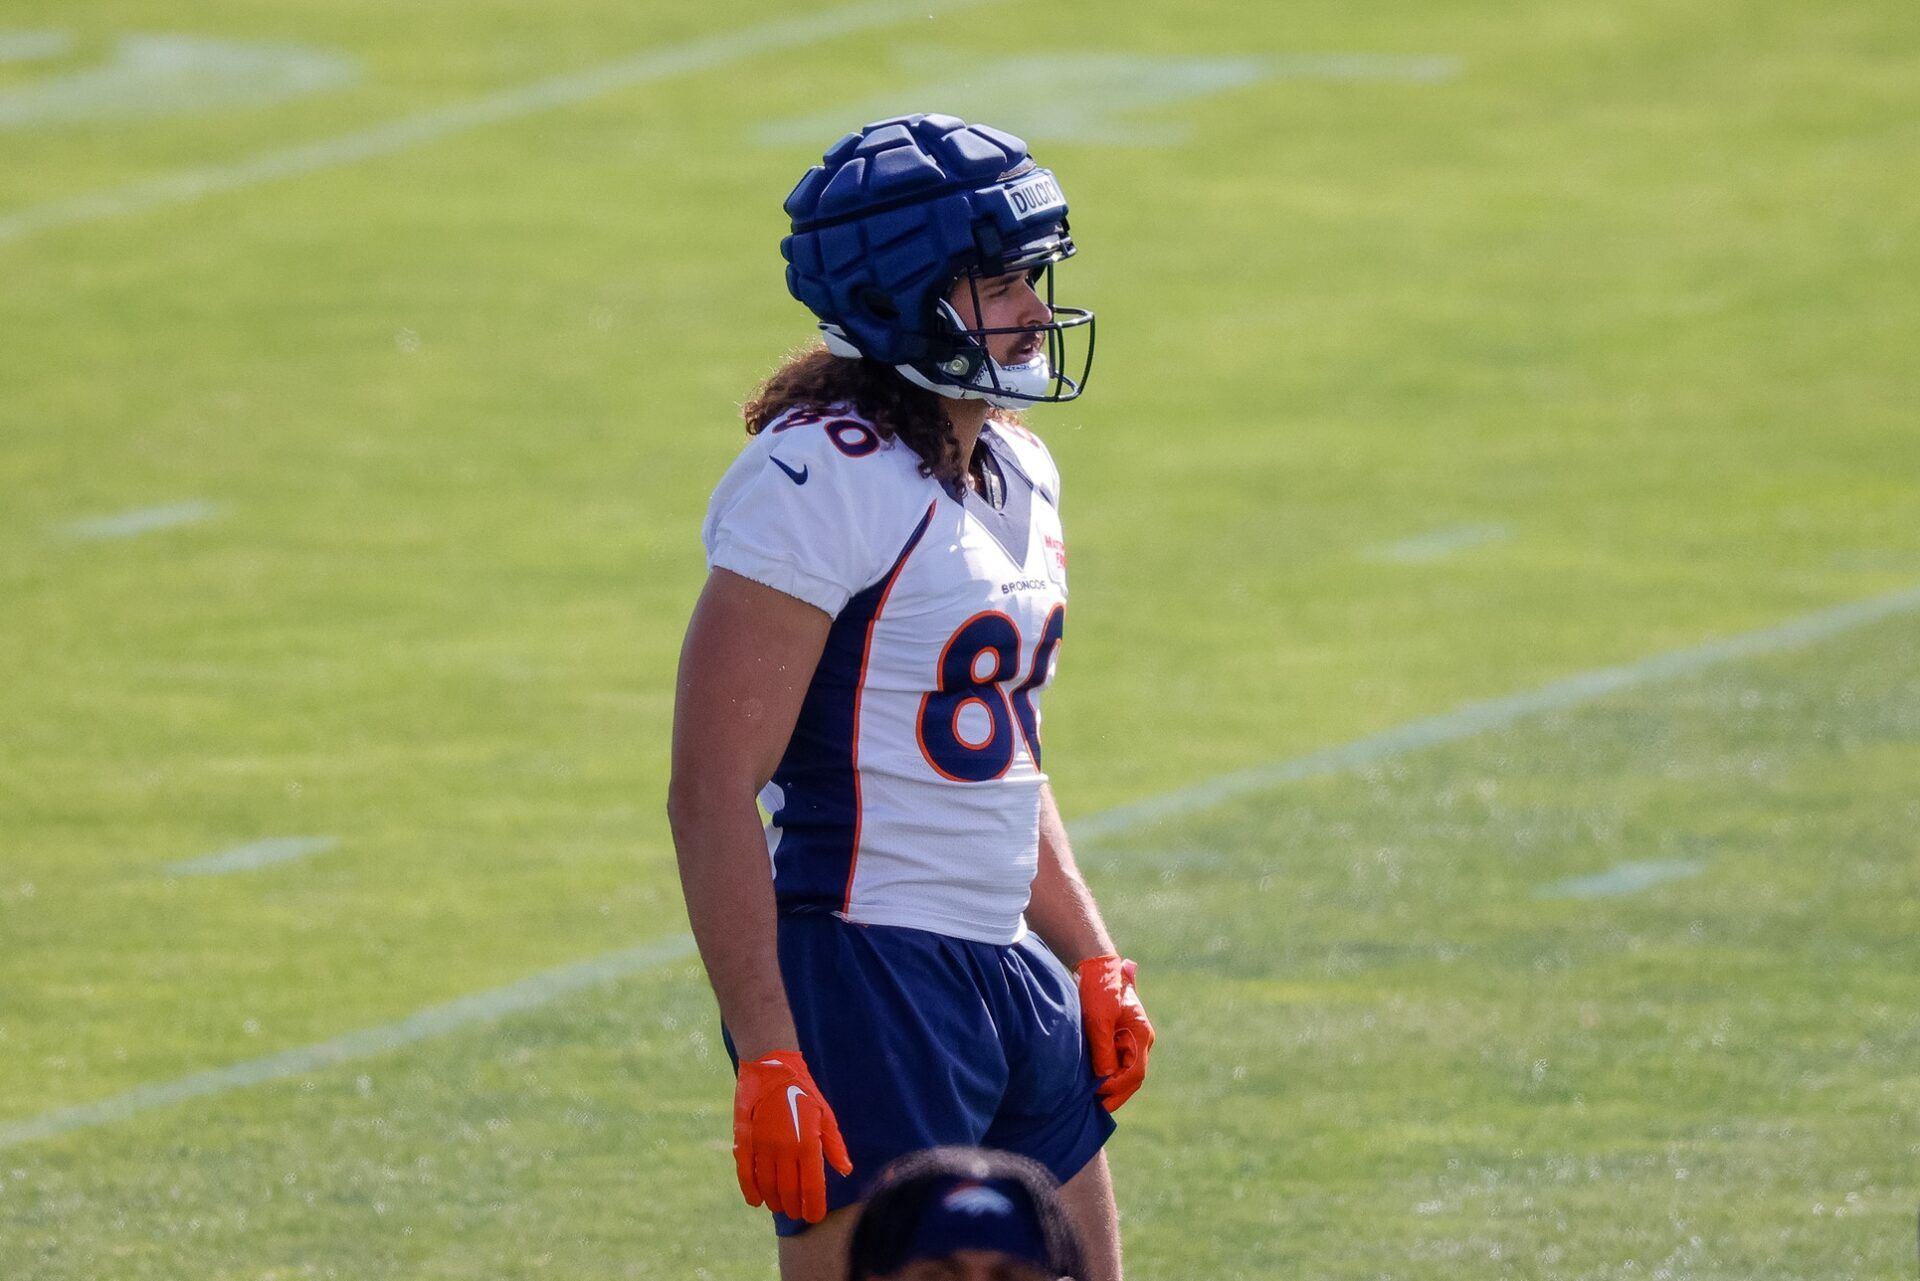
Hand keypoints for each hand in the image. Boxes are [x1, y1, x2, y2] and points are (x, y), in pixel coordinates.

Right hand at [732, 1049, 852, 1221]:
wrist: (771, 1068)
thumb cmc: (803, 1092)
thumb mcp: (825, 1115)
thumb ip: (834, 1145)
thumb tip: (845, 1170)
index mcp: (807, 1143)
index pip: (812, 1186)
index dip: (813, 1206)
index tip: (814, 1217)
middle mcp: (784, 1148)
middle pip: (789, 1191)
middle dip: (795, 1207)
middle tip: (798, 1214)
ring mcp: (762, 1146)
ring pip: (768, 1186)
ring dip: (775, 1201)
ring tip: (781, 1207)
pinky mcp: (744, 1141)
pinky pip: (746, 1173)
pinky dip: (750, 1191)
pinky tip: (757, 1201)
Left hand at [1075, 954, 1154, 1110]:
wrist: (1097, 967)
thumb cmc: (1098, 991)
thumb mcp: (1098, 1021)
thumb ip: (1104, 1050)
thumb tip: (1106, 1078)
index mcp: (1140, 1035)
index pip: (1134, 1074)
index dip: (1117, 1088)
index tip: (1097, 1095)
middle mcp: (1142, 1039)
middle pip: (1134, 1076)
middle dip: (1117, 1093)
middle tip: (1098, 1108)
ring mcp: (1134, 1037)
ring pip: (1127, 1070)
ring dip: (1113, 1085)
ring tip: (1095, 1099)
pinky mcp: (1123, 1035)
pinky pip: (1120, 1061)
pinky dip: (1110, 1073)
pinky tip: (1095, 1081)